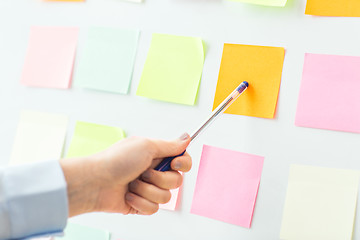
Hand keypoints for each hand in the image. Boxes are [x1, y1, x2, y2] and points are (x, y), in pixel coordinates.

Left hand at [60, 133, 191, 216]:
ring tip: (132, 184)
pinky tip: (128, 195)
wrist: (95, 182)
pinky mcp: (141, 204)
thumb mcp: (146, 146)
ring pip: (166, 197)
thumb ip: (170, 145)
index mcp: (156, 155)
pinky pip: (154, 209)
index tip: (175, 163)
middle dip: (160, 178)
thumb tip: (187, 137)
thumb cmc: (116, 160)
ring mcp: (148, 189)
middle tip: (144, 172)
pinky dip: (140, 202)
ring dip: (148, 190)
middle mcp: (154, 171)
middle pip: (177, 180)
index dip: (183, 163)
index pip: (182, 160)